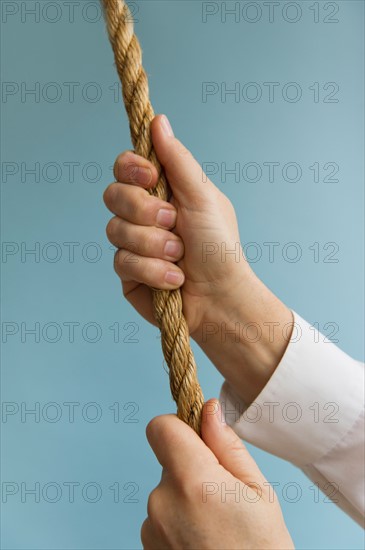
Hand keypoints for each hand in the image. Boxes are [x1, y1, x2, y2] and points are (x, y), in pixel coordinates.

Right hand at [103, 115, 292, 403]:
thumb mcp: (202, 196)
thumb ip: (177, 160)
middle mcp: (142, 215)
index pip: (125, 167)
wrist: (221, 296)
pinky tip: (175, 279)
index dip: (130, 168)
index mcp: (160, 191)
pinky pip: (122, 262)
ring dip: (153, 244)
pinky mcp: (128, 272)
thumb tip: (159, 120)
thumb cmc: (218, 244)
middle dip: (144, 210)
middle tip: (173, 223)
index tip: (150, 177)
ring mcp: (132, 244)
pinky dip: (153, 271)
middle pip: (112, 195)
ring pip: (115, 230)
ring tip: (179, 256)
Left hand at [142, 400, 293, 549]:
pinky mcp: (148, 547)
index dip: (179, 426)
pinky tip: (204, 541)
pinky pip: (161, 517)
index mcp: (193, 481)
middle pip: (168, 461)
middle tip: (224, 496)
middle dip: (191, 467)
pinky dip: (178, 522)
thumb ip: (227, 446)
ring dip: (185, 498)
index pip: (160, 427)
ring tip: (217, 526)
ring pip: (166, 490)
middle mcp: (162, 502)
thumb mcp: (258, 493)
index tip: (199, 439)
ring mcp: (151, 529)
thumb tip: (209, 409)